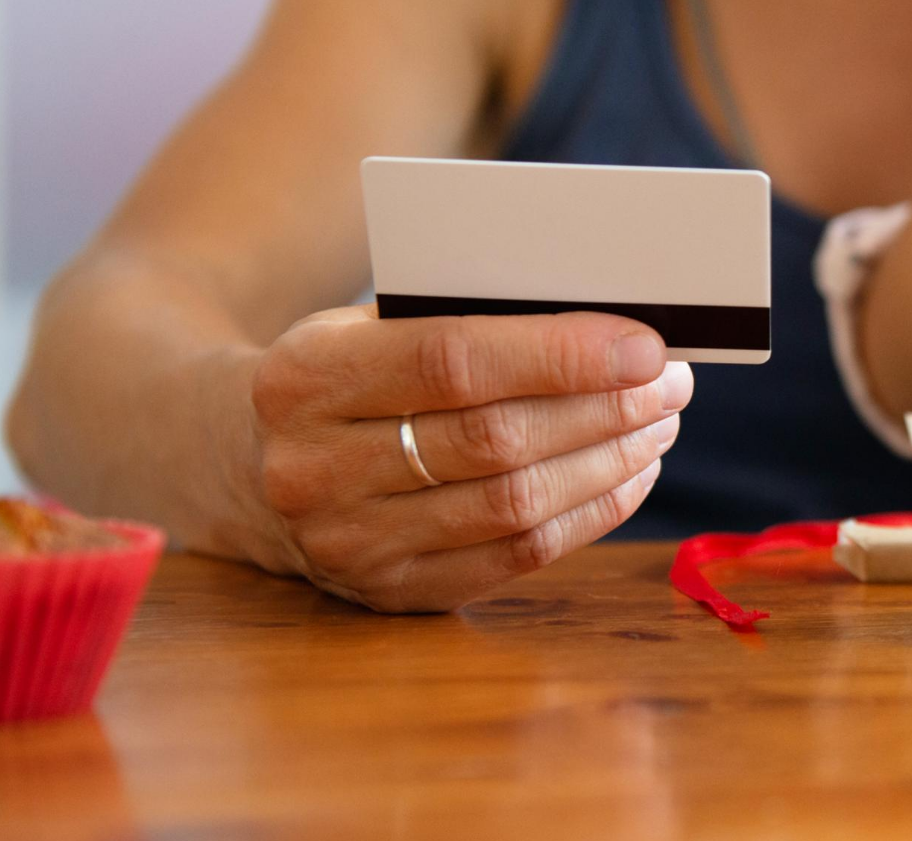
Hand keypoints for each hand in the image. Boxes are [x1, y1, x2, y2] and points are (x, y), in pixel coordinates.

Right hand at [247, 306, 688, 610]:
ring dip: (609, 461)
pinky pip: (515, 557)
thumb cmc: (345, 369)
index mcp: (304, 377)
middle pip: (495, 440)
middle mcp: (312, 470)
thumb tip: (610, 325)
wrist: (240, 458)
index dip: (560, 354)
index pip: (453, 361)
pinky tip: (629, 474)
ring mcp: (347, 545)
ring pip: (513, 505)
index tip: (645, 344)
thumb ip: (465, 317)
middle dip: (604, 408)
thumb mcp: (368, 320)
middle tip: (671, 381)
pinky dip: (589, 513)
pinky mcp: (389, 595)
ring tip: (660, 422)